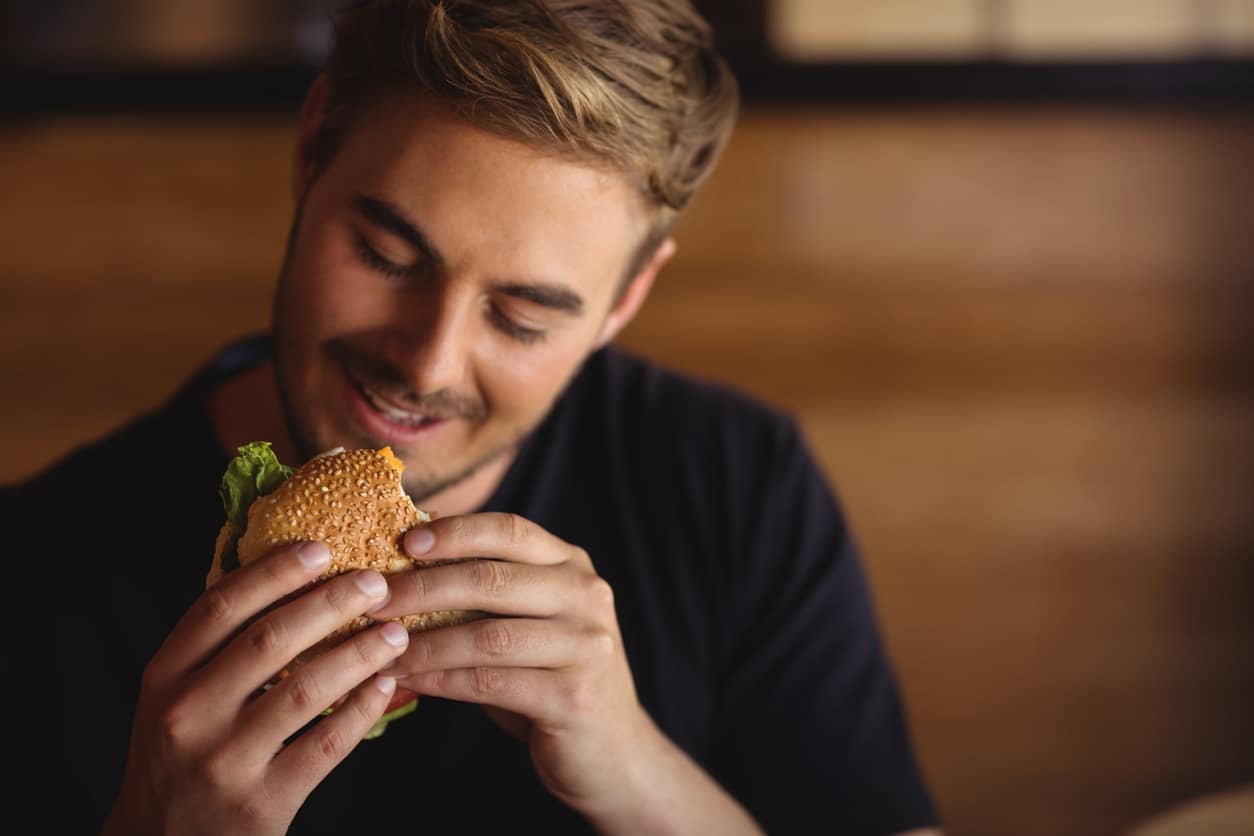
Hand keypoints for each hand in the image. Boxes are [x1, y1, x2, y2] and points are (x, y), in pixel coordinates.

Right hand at [101, 542, 408, 835]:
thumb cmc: (182, 758)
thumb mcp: (176, 699)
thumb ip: (217, 647)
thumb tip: (288, 575)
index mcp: (164, 678)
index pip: (218, 607)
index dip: (273, 572)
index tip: (321, 548)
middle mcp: (187, 716)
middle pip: (268, 640)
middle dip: (330, 603)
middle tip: (376, 583)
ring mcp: (223, 762)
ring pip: (305, 689)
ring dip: (359, 653)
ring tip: (396, 631)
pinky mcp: (261, 803)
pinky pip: (326, 744)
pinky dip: (362, 709)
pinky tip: (386, 686)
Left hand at [369, 513, 660, 822]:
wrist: (614, 752)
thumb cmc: (552, 679)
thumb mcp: (530, 623)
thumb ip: (486, 595)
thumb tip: (402, 569)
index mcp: (572, 566)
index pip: (510, 531)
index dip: (456, 532)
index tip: (405, 541)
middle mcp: (586, 596)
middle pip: (492, 579)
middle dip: (423, 587)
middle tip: (372, 600)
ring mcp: (585, 645)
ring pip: (487, 636)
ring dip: (423, 643)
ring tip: (377, 648)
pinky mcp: (573, 695)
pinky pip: (490, 683)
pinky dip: (439, 680)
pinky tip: (405, 681)